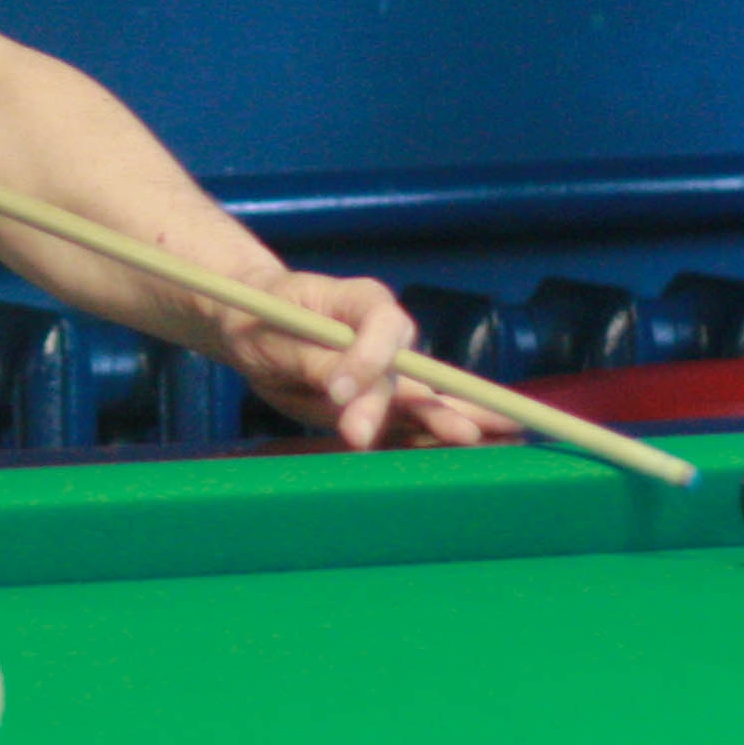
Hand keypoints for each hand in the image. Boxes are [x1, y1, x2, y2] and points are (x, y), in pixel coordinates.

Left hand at [220, 271, 513, 450]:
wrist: (253, 329)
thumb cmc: (260, 319)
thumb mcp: (276, 336)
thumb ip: (315, 360)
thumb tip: (348, 391)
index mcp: (359, 300)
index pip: (385, 322)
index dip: (371, 357)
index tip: (338, 390)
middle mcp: (384, 335)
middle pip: (411, 371)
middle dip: (426, 407)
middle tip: (459, 437)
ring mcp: (387, 371)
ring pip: (424, 397)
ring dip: (452, 420)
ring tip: (490, 437)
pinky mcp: (378, 402)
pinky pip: (408, 419)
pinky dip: (435, 434)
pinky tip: (478, 444)